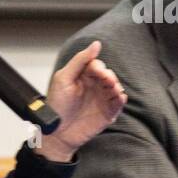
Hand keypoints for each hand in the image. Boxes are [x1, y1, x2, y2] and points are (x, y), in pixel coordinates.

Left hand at [34, 41, 127, 162]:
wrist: (56, 132)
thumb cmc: (56, 105)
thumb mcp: (63, 78)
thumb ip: (80, 60)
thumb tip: (96, 44)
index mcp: (83, 76)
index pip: (97, 65)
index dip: (99, 67)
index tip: (97, 72)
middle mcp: (94, 86)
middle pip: (109, 75)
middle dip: (109, 76)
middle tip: (107, 81)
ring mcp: (101, 99)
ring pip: (116, 88)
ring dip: (116, 87)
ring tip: (113, 89)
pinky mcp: (107, 113)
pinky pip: (118, 104)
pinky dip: (121, 99)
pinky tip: (119, 97)